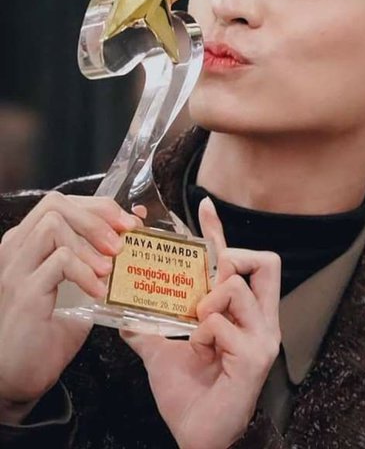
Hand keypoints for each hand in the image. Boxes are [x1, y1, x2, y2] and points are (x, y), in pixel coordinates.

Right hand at [0, 192, 140, 422]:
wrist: (20, 376)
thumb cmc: (50, 330)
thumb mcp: (83, 285)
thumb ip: (102, 254)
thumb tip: (135, 220)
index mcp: (29, 242)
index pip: (62, 202)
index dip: (100, 207)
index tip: (129, 224)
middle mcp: (17, 248)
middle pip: (55, 204)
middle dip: (97, 217)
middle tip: (122, 242)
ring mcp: (15, 269)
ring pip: (53, 225)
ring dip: (90, 244)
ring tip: (109, 269)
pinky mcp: (22, 292)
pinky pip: (58, 261)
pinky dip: (85, 272)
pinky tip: (98, 292)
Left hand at [121, 197, 280, 448]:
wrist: (200, 437)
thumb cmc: (190, 396)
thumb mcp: (165, 353)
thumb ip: (150, 329)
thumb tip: (123, 313)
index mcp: (243, 314)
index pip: (240, 262)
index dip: (220, 231)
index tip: (204, 205)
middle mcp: (260, 319)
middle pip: (263, 261)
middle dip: (230, 260)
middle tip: (207, 280)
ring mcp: (262, 336)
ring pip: (234, 288)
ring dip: (206, 303)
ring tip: (194, 327)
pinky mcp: (256, 355)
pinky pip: (222, 322)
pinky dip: (202, 332)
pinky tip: (198, 351)